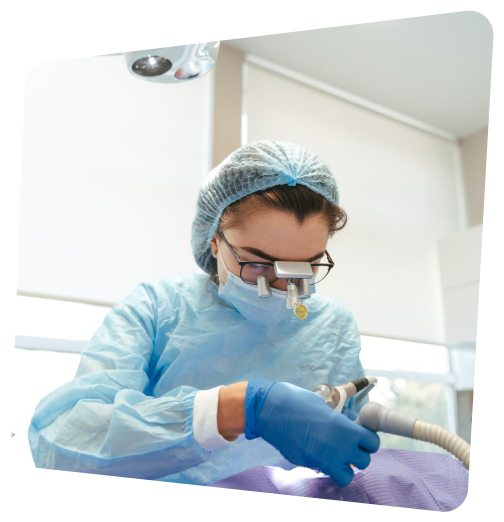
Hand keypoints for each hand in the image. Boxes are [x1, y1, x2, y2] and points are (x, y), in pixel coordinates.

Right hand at [245, 379, 379, 486]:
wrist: (272, 410)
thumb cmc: (297, 401)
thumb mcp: (324, 405)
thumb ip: (339, 419)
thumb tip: (347, 423)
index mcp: (345, 428)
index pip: (372, 443)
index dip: (368, 439)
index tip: (360, 435)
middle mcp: (339, 447)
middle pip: (365, 461)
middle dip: (359, 454)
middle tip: (348, 445)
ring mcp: (324, 459)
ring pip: (349, 475)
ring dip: (345, 466)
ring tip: (336, 454)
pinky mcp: (310, 465)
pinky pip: (326, 473)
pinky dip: (327, 469)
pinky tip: (320, 455)